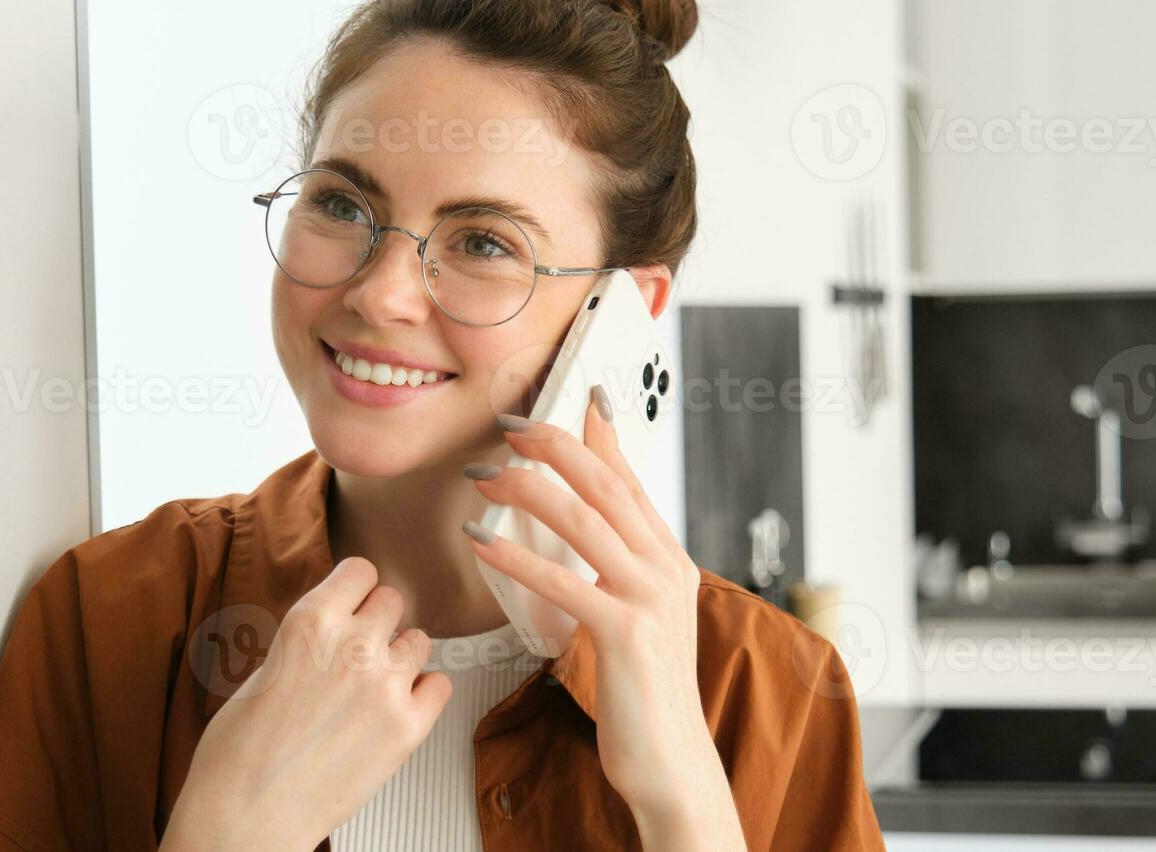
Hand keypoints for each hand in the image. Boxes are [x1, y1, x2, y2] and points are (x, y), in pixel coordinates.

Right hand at [161, 558, 451, 851]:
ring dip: (400, 659)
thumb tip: (334, 632)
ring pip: (419, 642)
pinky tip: (394, 710)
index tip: (354, 604)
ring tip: (371, 689)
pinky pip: (440, 685)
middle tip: (359, 653)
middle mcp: (352, 645)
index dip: (356, 591)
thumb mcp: (262, 673)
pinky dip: (423, 695)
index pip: (361, 572)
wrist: (246, 818)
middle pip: (393, 602)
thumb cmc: (238, 757)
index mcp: (309, 623)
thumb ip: (308, 644)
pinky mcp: (408, 727)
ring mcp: (386, 685)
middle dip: (377, 624)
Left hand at [464, 386, 744, 848]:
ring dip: (527, 490)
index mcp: (669, 560)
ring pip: (584, 521)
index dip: (599, 435)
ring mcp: (650, 598)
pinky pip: (563, 581)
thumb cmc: (645, 692)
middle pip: (606, 484)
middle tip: (508, 425)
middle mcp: (666, 568)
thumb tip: (584, 530)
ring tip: (484, 477)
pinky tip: (484, 543)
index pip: (631, 479)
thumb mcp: (638, 616)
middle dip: (554, 445)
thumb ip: (616, 569)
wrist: (671, 759)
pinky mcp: (626, 633)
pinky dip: (518, 557)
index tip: (572, 397)